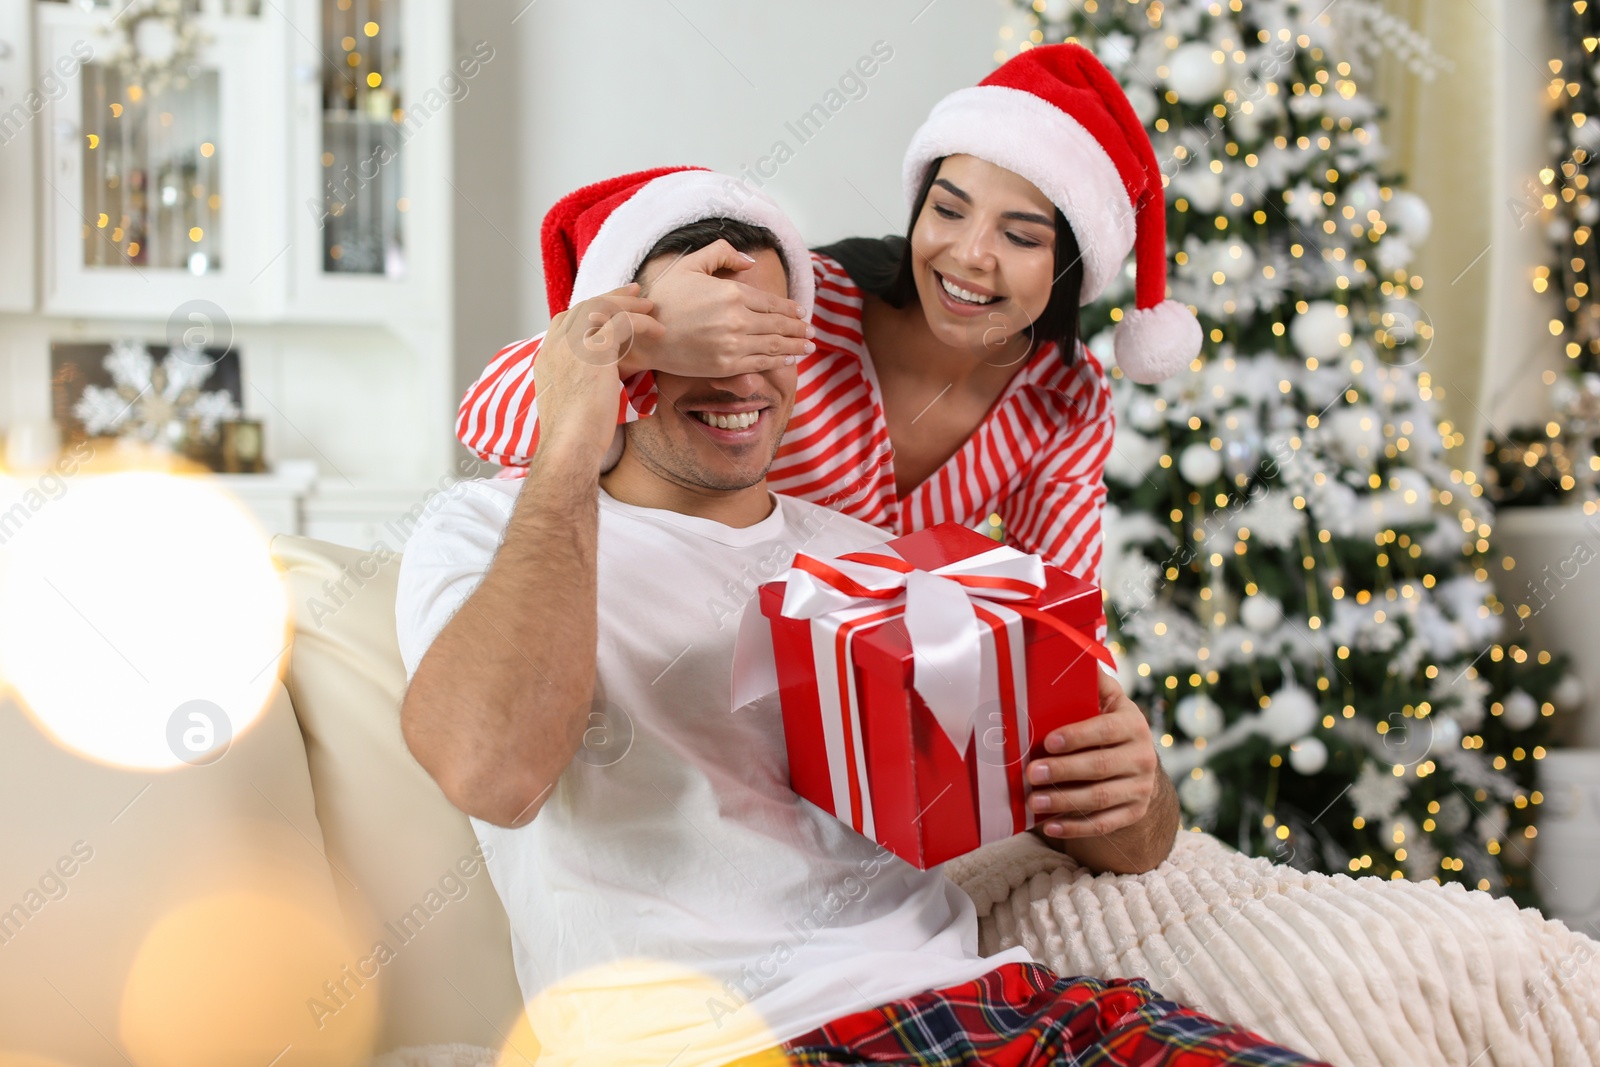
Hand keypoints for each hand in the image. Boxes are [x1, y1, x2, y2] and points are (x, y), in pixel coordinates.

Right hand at [536, 284, 662, 464]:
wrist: (570, 446)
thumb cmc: (574, 436)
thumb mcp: (571, 402)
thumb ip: (578, 383)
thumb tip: (596, 384)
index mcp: (547, 357)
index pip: (566, 319)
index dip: (591, 310)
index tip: (611, 307)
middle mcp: (555, 346)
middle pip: (584, 306)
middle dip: (612, 296)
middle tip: (635, 293)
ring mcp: (571, 345)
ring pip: (602, 307)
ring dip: (629, 305)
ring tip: (650, 307)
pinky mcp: (593, 351)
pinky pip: (622, 323)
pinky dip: (642, 323)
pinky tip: (658, 331)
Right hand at [622, 239, 813, 376]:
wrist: (642, 335)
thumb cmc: (664, 298)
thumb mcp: (690, 265)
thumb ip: (721, 253)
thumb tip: (750, 261)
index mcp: (731, 293)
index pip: (772, 303)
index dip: (790, 309)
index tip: (801, 313)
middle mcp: (737, 319)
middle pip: (778, 325)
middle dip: (799, 329)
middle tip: (811, 332)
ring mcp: (732, 345)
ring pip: (775, 346)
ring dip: (796, 347)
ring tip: (809, 347)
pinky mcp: (725, 366)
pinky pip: (760, 364)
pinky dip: (779, 362)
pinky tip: (789, 360)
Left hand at [1024, 668, 1160, 838]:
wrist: (1140, 766)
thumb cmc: (1108, 726)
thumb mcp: (1108, 702)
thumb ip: (1092, 683)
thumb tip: (1066, 647)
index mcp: (1133, 724)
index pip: (1105, 730)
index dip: (1078, 736)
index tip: (1049, 741)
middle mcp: (1143, 757)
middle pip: (1100, 767)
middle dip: (1063, 771)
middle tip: (1031, 773)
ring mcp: (1141, 788)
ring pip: (1100, 799)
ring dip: (1064, 801)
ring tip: (1033, 800)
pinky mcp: (1134, 812)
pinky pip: (1104, 824)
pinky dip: (1075, 828)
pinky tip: (1049, 826)